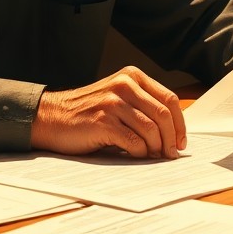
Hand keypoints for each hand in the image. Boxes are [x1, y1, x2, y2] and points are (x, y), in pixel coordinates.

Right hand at [31, 66, 185, 158]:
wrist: (51, 117)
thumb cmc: (87, 112)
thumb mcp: (117, 98)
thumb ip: (142, 106)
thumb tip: (172, 133)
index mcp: (132, 76)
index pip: (169, 100)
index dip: (180, 124)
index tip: (181, 141)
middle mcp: (125, 85)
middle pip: (163, 114)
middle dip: (172, 139)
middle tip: (171, 154)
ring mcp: (113, 102)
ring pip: (151, 129)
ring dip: (156, 148)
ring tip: (154, 157)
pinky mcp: (103, 121)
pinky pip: (133, 141)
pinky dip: (140, 152)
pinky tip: (136, 155)